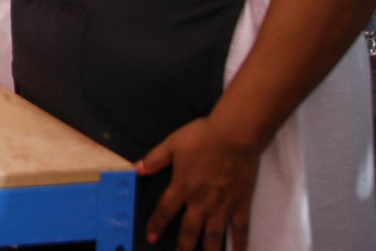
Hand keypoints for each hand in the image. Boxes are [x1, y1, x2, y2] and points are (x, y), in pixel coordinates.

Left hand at [137, 116, 262, 249]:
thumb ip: (154, 159)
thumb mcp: (172, 144)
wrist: (235, 135)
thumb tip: (135, 170)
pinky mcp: (240, 205)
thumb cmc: (202, 137)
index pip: (165, 210)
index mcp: (182, 186)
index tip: (150, 237)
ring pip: (213, 236)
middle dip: (182, 247)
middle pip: (189, 230)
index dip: (156, 224)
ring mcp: (222, 205)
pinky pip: (240, 230)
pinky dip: (239, 245)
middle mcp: (201, 201)